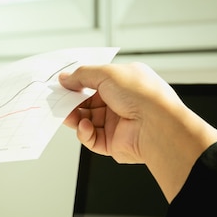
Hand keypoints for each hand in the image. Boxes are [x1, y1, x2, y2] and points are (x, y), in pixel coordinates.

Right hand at [59, 62, 216, 201]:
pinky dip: (84, 132)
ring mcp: (117, 124)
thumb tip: (65, 79)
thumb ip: (82, 75)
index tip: (63, 85)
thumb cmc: (143, 96)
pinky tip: (86, 126)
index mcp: (124, 83)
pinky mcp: (113, 143)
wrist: (157, 126)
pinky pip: (90, 138)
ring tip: (68, 115)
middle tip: (59, 101)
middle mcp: (121, 103)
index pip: (94, 82)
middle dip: (71, 102)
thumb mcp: (107, 73)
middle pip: (87, 103)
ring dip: (75, 118)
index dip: (77, 84)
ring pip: (85, 120)